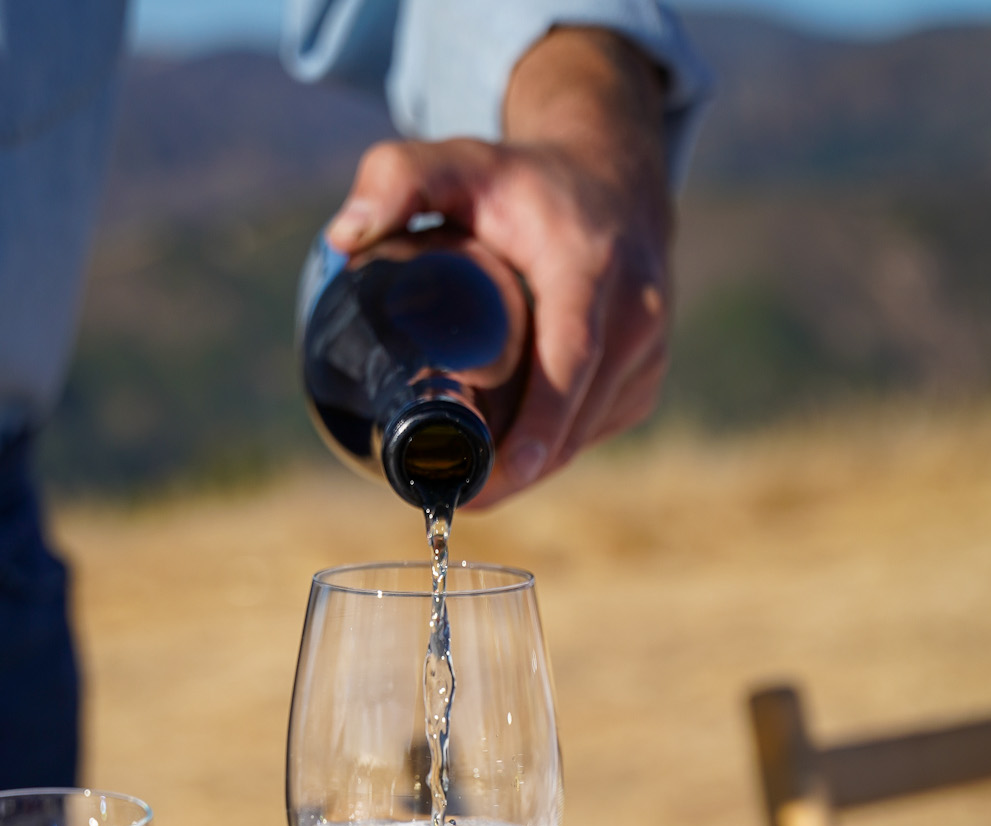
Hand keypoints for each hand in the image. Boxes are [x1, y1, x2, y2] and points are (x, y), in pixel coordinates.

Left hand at [326, 27, 670, 504]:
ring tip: (471, 486)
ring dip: (532, 468)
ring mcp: (648, 350)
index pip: (572, 358)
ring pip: (585, 435)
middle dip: (517, 469)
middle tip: (453, 498)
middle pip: (576, 415)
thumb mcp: (458, 163)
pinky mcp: (646, 377)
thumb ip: (397, 180)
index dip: (540, 424)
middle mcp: (635, 310)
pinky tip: (512, 458)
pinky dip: (554, 452)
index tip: (499, 473)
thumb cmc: (523, 180)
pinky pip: (595, 431)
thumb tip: (342, 239)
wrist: (613, 179)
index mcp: (591, 265)